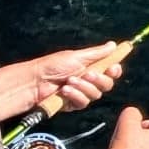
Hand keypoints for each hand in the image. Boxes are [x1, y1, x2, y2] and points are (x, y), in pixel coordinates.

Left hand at [0, 39, 133, 114]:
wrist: (34, 81)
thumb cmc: (53, 65)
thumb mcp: (76, 56)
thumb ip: (97, 53)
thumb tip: (114, 44)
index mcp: (91, 67)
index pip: (110, 71)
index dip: (114, 70)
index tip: (112, 68)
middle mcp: (88, 81)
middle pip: (107, 84)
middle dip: (99, 80)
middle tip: (87, 74)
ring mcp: (81, 93)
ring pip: (96, 95)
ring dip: (83, 88)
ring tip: (69, 81)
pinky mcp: (73, 104)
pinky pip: (83, 103)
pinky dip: (75, 96)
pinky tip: (64, 91)